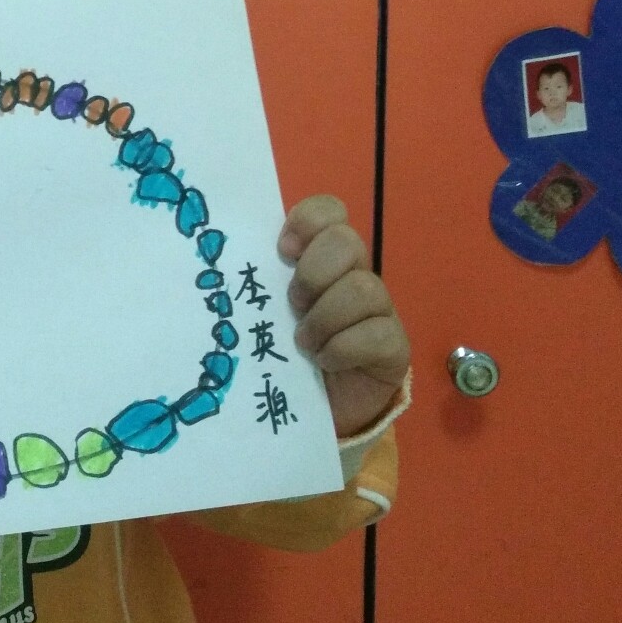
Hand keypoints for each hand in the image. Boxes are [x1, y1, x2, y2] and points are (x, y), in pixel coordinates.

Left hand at [278, 195, 410, 437]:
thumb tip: (227, 256)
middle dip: (313, 273)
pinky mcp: (394, 347)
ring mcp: (379, 310)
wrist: (305, 410)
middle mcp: (354, 275)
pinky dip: (343, 349)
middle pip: (347, 242)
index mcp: (321, 257)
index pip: (329, 211)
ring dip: (324, 318)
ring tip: (303, 343)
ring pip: (363, 288)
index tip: (281, 250)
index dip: (308, 221)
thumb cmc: (280, 351)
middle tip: (292, 304)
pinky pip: (378, 334)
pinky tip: (325, 362)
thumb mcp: (263, 311)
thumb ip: (257, 281)